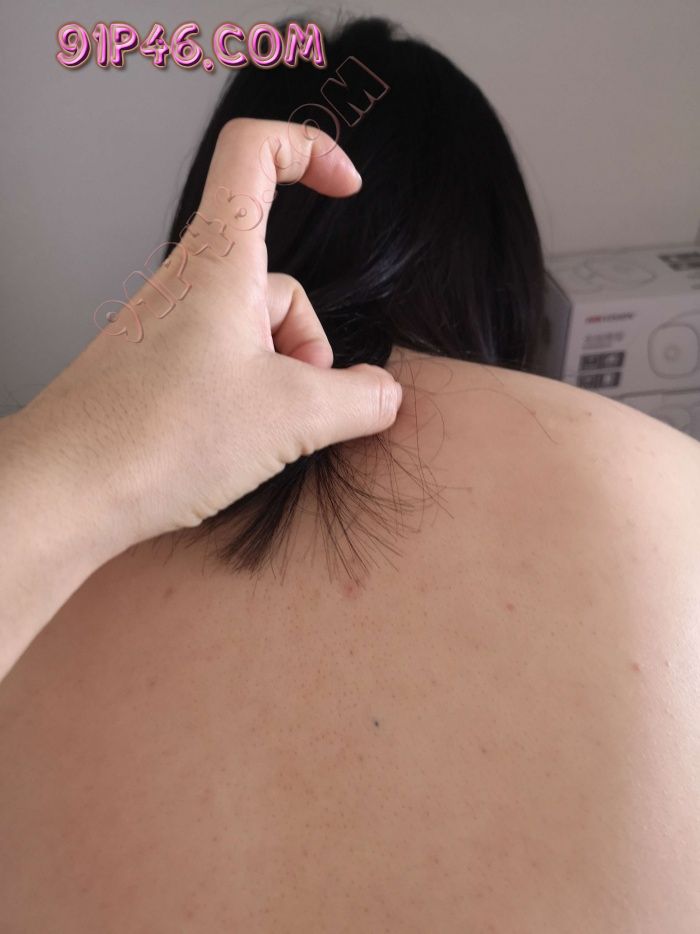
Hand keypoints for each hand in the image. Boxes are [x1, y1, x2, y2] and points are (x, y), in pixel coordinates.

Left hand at [10, 118, 402, 552]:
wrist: (67, 492)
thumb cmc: (162, 437)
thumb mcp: (291, 417)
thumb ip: (358, 399)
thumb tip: (385, 395)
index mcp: (220, 263)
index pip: (254, 153)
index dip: (310, 151)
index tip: (349, 187)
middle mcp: (189, 286)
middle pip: (277, 284)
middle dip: (309, 343)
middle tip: (302, 402)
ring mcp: (170, 331)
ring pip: (253, 332)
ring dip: (281, 378)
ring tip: (265, 433)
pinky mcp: (158, 372)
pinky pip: (224, 365)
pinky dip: (248, 396)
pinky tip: (237, 443)